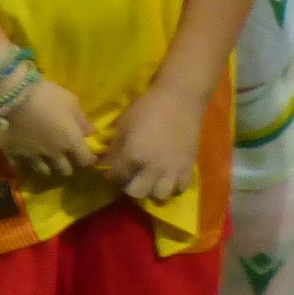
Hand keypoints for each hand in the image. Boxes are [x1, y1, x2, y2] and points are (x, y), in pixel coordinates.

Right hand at [0, 74, 96, 183]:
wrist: (16, 96)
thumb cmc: (49, 96)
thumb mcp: (71, 102)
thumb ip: (82, 120)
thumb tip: (89, 133)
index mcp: (70, 142)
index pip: (85, 160)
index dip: (88, 159)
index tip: (89, 156)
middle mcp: (54, 154)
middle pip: (65, 170)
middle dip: (69, 165)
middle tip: (67, 157)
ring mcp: (34, 156)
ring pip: (45, 171)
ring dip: (49, 166)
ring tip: (47, 159)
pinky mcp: (16, 154)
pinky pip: (22, 165)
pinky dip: (26, 163)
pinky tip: (26, 157)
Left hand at [105, 81, 204, 201]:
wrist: (179, 99)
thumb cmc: (147, 107)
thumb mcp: (124, 124)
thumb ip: (115, 148)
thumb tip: (105, 162)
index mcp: (133, 156)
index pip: (116, 178)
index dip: (110, 177)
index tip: (110, 173)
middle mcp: (152, 168)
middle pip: (136, 193)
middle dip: (129, 187)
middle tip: (129, 177)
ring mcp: (172, 171)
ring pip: (158, 196)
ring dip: (151, 190)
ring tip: (150, 180)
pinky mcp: (188, 168)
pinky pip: (179, 189)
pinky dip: (172, 187)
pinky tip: (168, 178)